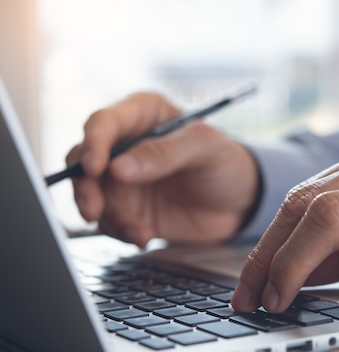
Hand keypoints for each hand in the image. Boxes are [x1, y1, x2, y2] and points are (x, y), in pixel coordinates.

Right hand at [67, 92, 258, 245]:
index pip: (104, 122)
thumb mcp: (206, 149)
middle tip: (94, 210)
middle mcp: (124, 145)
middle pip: (83, 160)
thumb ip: (165, 153)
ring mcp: (123, 180)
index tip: (97, 169)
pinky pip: (110, 221)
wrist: (242, 202)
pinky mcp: (128, 209)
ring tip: (139, 231)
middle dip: (85, 187)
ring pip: (92, 195)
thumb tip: (118, 168)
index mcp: (142, 115)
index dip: (94, 144)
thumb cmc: (227, 163)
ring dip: (108, 217)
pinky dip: (122, 232)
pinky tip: (145, 236)